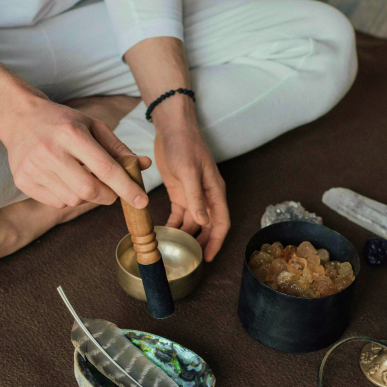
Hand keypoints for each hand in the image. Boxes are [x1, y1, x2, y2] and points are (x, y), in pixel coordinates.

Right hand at [2, 98, 150, 208]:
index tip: (142, 201)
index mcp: (72, 133)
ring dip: (86, 196)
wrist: (19, 118)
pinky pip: (56, 203)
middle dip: (108, 196)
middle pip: (89, 190)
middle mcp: (50, 151)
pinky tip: (63, 179)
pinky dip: (67, 197)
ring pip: (73, 200)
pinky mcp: (23, 181)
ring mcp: (33, 167)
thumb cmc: (63, 123)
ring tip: (80, 177)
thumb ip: (118, 149)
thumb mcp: (93, 126)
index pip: (105, 168)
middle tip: (112, 192)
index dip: (127, 188)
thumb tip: (144, 165)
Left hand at [154, 123, 229, 261]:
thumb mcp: (189, 171)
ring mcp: (192, 194)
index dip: (216, 242)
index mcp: (215, 192)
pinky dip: (174, 224)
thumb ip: (196, 197)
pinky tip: (165, 233)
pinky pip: (179, 214)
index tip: (208, 258)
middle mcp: (206, 196)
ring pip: (192, 222)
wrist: (172, 128)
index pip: (221, 223)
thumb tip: (202, 222)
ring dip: (185, 235)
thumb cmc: (185, 145)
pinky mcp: (179, 191)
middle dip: (200, 242)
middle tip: (189, 258)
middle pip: (207, 226)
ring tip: (175, 249)